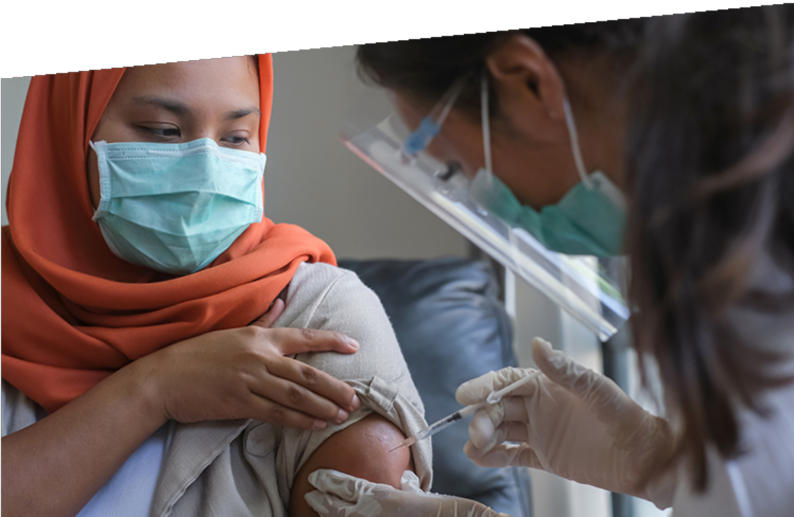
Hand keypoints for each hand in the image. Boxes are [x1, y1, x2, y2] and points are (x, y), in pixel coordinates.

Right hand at [136, 298, 361, 430]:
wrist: (163, 378)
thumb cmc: (197, 354)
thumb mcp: (232, 331)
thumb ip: (262, 321)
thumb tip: (282, 302)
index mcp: (259, 337)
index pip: (303, 337)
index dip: (331, 341)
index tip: (354, 346)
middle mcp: (258, 356)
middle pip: (306, 373)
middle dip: (335, 387)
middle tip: (355, 398)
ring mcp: (249, 380)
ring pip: (295, 395)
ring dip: (322, 406)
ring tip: (341, 415)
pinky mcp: (239, 403)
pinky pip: (276, 413)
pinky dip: (298, 419)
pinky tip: (315, 424)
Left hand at [305, 469, 509, 516]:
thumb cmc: (441, 510)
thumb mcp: (421, 495)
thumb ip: (408, 488)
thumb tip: (403, 480)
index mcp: (380, 496)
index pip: (345, 486)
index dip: (328, 481)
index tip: (316, 477)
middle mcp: (371, 514)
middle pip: (336, 508)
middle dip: (321, 501)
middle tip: (310, 494)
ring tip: (318, 511)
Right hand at [455, 337, 676, 509]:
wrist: (647, 460)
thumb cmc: (629, 420)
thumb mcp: (598, 392)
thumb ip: (566, 371)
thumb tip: (537, 344)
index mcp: (549, 386)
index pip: (508, 381)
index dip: (486, 386)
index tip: (466, 393)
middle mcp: (540, 407)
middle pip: (499, 408)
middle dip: (483, 417)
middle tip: (477, 433)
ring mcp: (540, 432)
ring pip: (501, 431)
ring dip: (484, 438)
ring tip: (474, 449)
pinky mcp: (544, 458)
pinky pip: (512, 456)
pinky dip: (494, 458)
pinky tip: (481, 459)